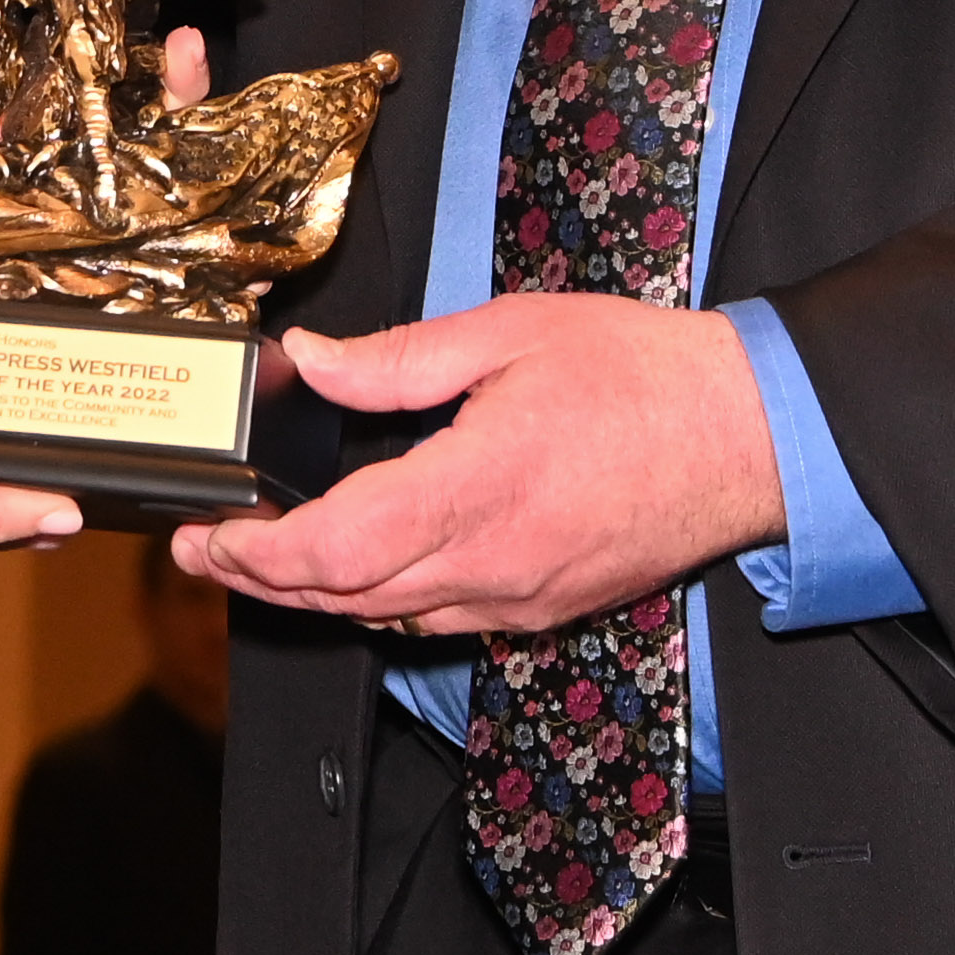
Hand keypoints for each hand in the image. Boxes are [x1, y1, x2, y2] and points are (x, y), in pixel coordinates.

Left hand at [173, 296, 780, 632]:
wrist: (749, 436)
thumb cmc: (644, 377)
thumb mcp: (507, 333)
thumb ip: (396, 360)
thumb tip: (310, 363)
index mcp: (475, 488)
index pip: (332, 552)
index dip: (253, 555)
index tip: (205, 536)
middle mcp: (492, 562)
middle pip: (343, 600)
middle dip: (260, 581)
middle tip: (207, 549)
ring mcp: (519, 597)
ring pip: (386, 619)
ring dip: (314, 597)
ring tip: (260, 560)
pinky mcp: (543, 608)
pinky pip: (439, 621)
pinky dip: (379, 602)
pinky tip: (355, 571)